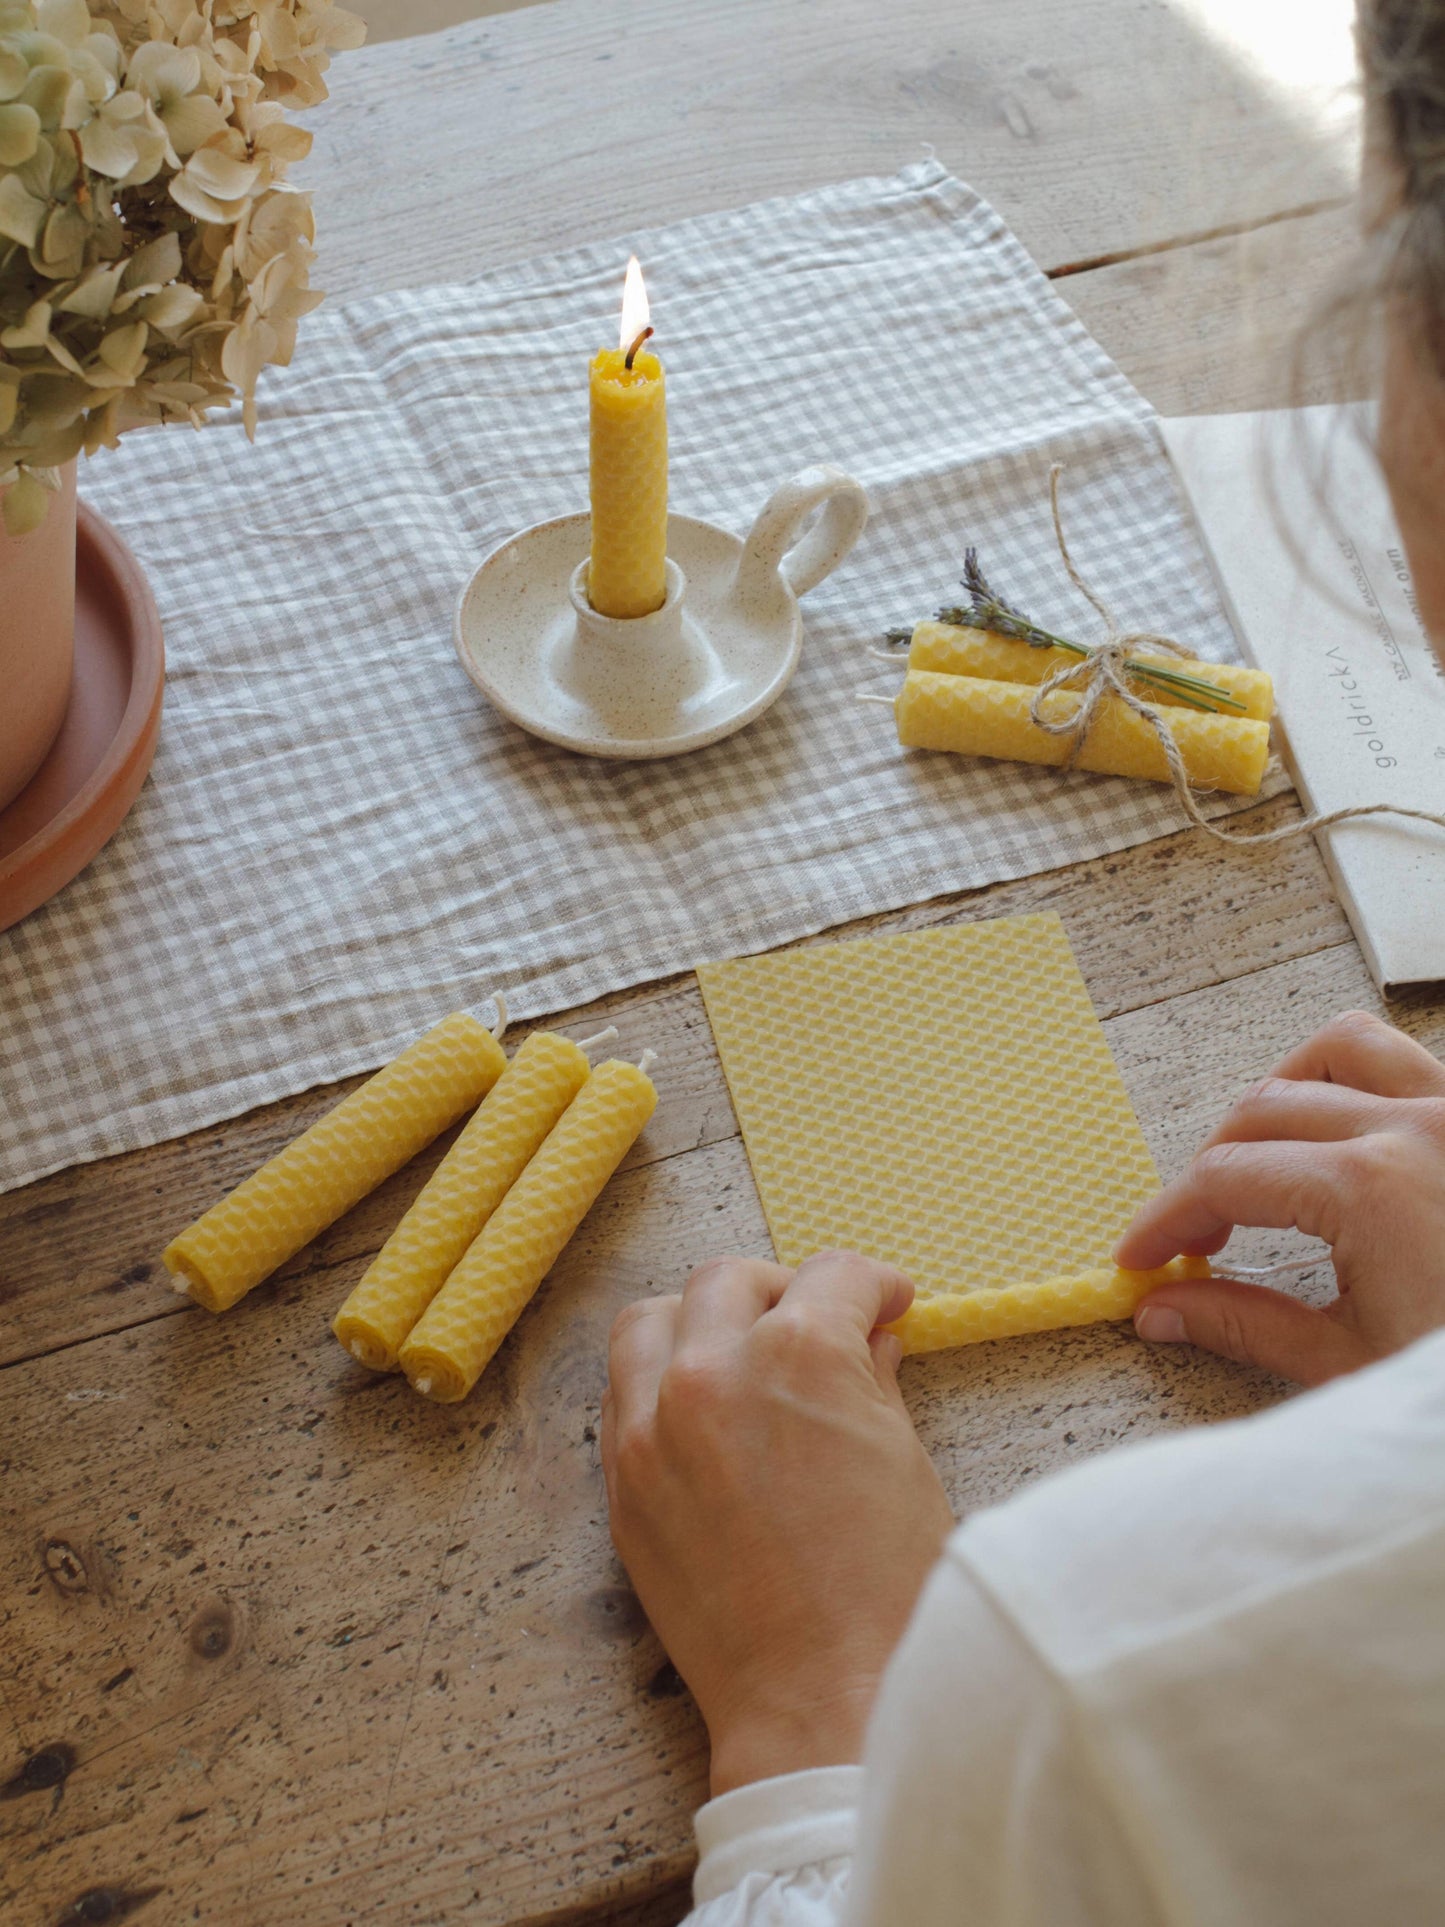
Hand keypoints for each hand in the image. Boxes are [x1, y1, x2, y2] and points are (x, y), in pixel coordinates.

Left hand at [602, 1251, 953, 1797]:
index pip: (834, 1276)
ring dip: (700, 1320)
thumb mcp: (902, 1462)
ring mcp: (652, 1425)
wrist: (821, 1700)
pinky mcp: (621, 1482)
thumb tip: (869, 1342)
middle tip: (817, 1325)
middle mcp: (713, 1371)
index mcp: (801, 1355)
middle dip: (783, 1291)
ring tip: (741, 1354)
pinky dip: (659, 1380)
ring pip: (653, 1320)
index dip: (872, 1286)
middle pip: (732, 1281)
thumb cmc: (885, 1589)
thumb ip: (873, 1381)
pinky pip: (623, 1392)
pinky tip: (702, 1411)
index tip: (886, 1306)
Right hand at [1116, 1010, 1444, 1385]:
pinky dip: (1360, 1078)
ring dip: (1281, 1094)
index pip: (1224, 1180)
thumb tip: (1165, 1311)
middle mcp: (1414, 1127)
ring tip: (1263, 1159)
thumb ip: (1246, 1326)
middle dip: (1208, 1171)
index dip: (1166, 1219)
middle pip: (1260, 1111)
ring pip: (1337, 1049)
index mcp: (1369, 1187)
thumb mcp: (1354, 1364)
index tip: (1142, 1258)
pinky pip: (1409, 1059)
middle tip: (1193, 1238)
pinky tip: (1347, 1136)